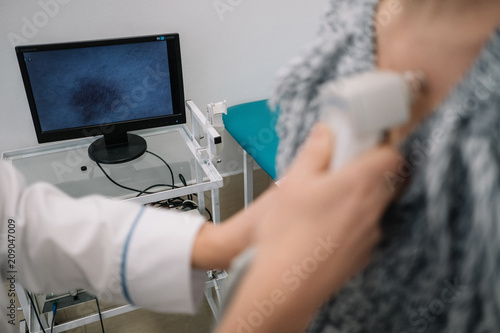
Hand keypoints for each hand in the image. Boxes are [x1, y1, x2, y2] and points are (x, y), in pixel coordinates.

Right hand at [216, 123, 400, 332]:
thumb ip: (315, 152)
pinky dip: (352, 221)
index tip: (363, 143)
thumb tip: (325, 133)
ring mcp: (370, 234)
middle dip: (368, 170)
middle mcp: (372, 209)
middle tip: (339, 170)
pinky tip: (324, 227)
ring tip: (325, 200)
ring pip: (376, 204)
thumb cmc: (287, 236)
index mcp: (359, 184)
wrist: (285, 286)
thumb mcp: (293, 182)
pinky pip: (365, 228)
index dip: (381, 145)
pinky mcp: (363, 253)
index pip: (393, 154)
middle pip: (388, 179)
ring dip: (359, 196)